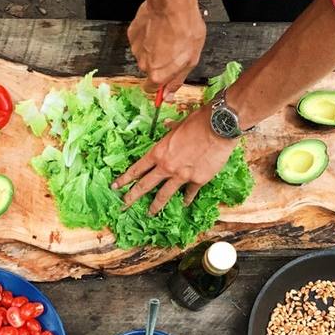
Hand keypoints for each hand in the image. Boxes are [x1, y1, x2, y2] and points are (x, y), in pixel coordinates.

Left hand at [112, 105, 236, 214]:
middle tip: (124, 205)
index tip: (115, 186)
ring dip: (155, 205)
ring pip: (164, 195)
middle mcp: (167, 167)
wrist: (219, 127)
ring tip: (150, 213)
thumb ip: (170, 129)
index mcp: (158, 152)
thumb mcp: (179, 124)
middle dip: (132, 196)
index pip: (137, 169)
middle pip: (145, 185)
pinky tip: (184, 203)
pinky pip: (189, 193)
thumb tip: (166, 125)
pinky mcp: (198, 180)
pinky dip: (187, 198)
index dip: (124, 179)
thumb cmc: (198, 121)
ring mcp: (181, 176)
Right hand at [127, 0, 204, 100]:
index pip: (151, 89)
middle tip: (172, 51)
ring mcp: (136, 49)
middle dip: (159, 63)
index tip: (164, 80)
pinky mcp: (132, 35)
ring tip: (167, 37)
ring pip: (145, 55)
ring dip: (154, 49)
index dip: (159, 85)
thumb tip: (168, 95)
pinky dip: (148, 37)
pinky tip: (159, 30)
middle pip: (149, 70)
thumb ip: (177, 81)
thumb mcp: (191, 60)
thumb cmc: (185, 29)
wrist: (173, 6)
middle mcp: (143, 64)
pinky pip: (140, 41)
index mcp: (157, 74)